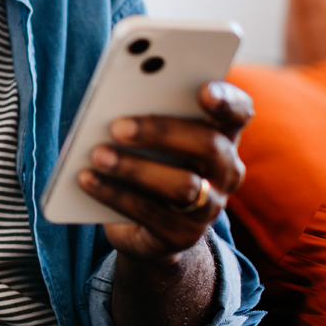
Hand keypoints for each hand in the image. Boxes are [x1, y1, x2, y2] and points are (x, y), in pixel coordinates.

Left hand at [78, 80, 252, 261]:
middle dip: (162, 132)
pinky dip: (114, 194)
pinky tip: (86, 178)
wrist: (146, 226)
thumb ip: (144, 109)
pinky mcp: (183, 235)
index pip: (238, 113)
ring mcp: (210, 207)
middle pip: (208, 146)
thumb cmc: (147, 158)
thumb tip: (113, 98)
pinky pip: (151, 214)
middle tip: (117, 125)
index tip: (205, 90)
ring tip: (96, 154)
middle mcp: (226, 171)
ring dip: (134, 168)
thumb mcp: (149, 135)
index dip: (227, 101)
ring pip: (183, 186)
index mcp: (222, 134)